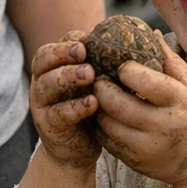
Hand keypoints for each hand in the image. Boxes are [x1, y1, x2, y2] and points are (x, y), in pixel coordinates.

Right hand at [29, 31, 100, 172]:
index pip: (52, 48)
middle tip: (83, 52)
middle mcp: (42, 83)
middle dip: (62, 54)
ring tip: (89, 74)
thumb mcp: (94, 84)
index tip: (87, 38)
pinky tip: (92, 103)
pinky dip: (75, 107)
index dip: (66, 42)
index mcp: (51, 69)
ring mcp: (42, 105)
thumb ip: (103, 63)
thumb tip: (144, 37)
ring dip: (67, 77)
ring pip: (47, 86)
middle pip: (42, 62)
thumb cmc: (89, 108)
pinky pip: (59, 114)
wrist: (76, 150)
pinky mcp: (49, 126)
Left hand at [95, 37, 186, 187]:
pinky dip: (101, 127)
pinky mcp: (136, 162)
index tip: (121, 66)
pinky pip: (108, 142)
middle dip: (101, 87)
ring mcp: (148, 146)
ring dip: (97, 107)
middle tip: (96, 77)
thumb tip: (151, 31)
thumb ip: (170, 61)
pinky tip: (104, 116)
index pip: (145, 81)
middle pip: (118, 103)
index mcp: (179, 101)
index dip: (126, 70)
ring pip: (107, 124)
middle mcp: (163, 125)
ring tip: (97, 96)